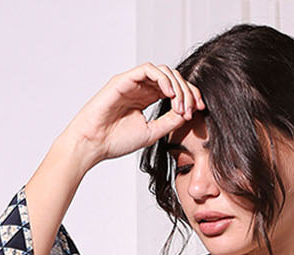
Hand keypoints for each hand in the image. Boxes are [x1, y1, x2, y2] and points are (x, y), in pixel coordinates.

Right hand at [63, 62, 204, 165]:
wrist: (92, 145)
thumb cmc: (115, 141)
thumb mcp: (151, 133)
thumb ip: (169, 122)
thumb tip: (188, 112)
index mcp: (146, 99)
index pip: (174, 90)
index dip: (190, 96)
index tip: (201, 109)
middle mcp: (141, 88)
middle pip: (172, 79)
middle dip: (188, 91)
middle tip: (194, 108)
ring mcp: (132, 82)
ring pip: (163, 72)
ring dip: (177, 86)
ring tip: (181, 105)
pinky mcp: (124, 79)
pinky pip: (148, 70)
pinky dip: (162, 79)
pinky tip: (170, 95)